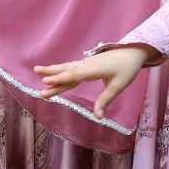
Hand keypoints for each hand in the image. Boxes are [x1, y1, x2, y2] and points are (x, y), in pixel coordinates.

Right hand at [34, 45, 156, 113]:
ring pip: (66, 68)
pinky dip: (61, 71)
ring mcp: (86, 63)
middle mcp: (86, 65)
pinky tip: (54, 72)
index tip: (45, 82)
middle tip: (35, 73)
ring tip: (37, 70)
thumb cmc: (127, 68)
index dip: (59, 79)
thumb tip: (98, 117)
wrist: (133, 51)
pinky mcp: (87, 64)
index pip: (73, 76)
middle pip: (66, 70)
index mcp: (93, 69)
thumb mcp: (118, 85)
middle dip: (50, 73)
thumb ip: (105, 100)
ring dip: (52, 70)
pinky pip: (71, 68)